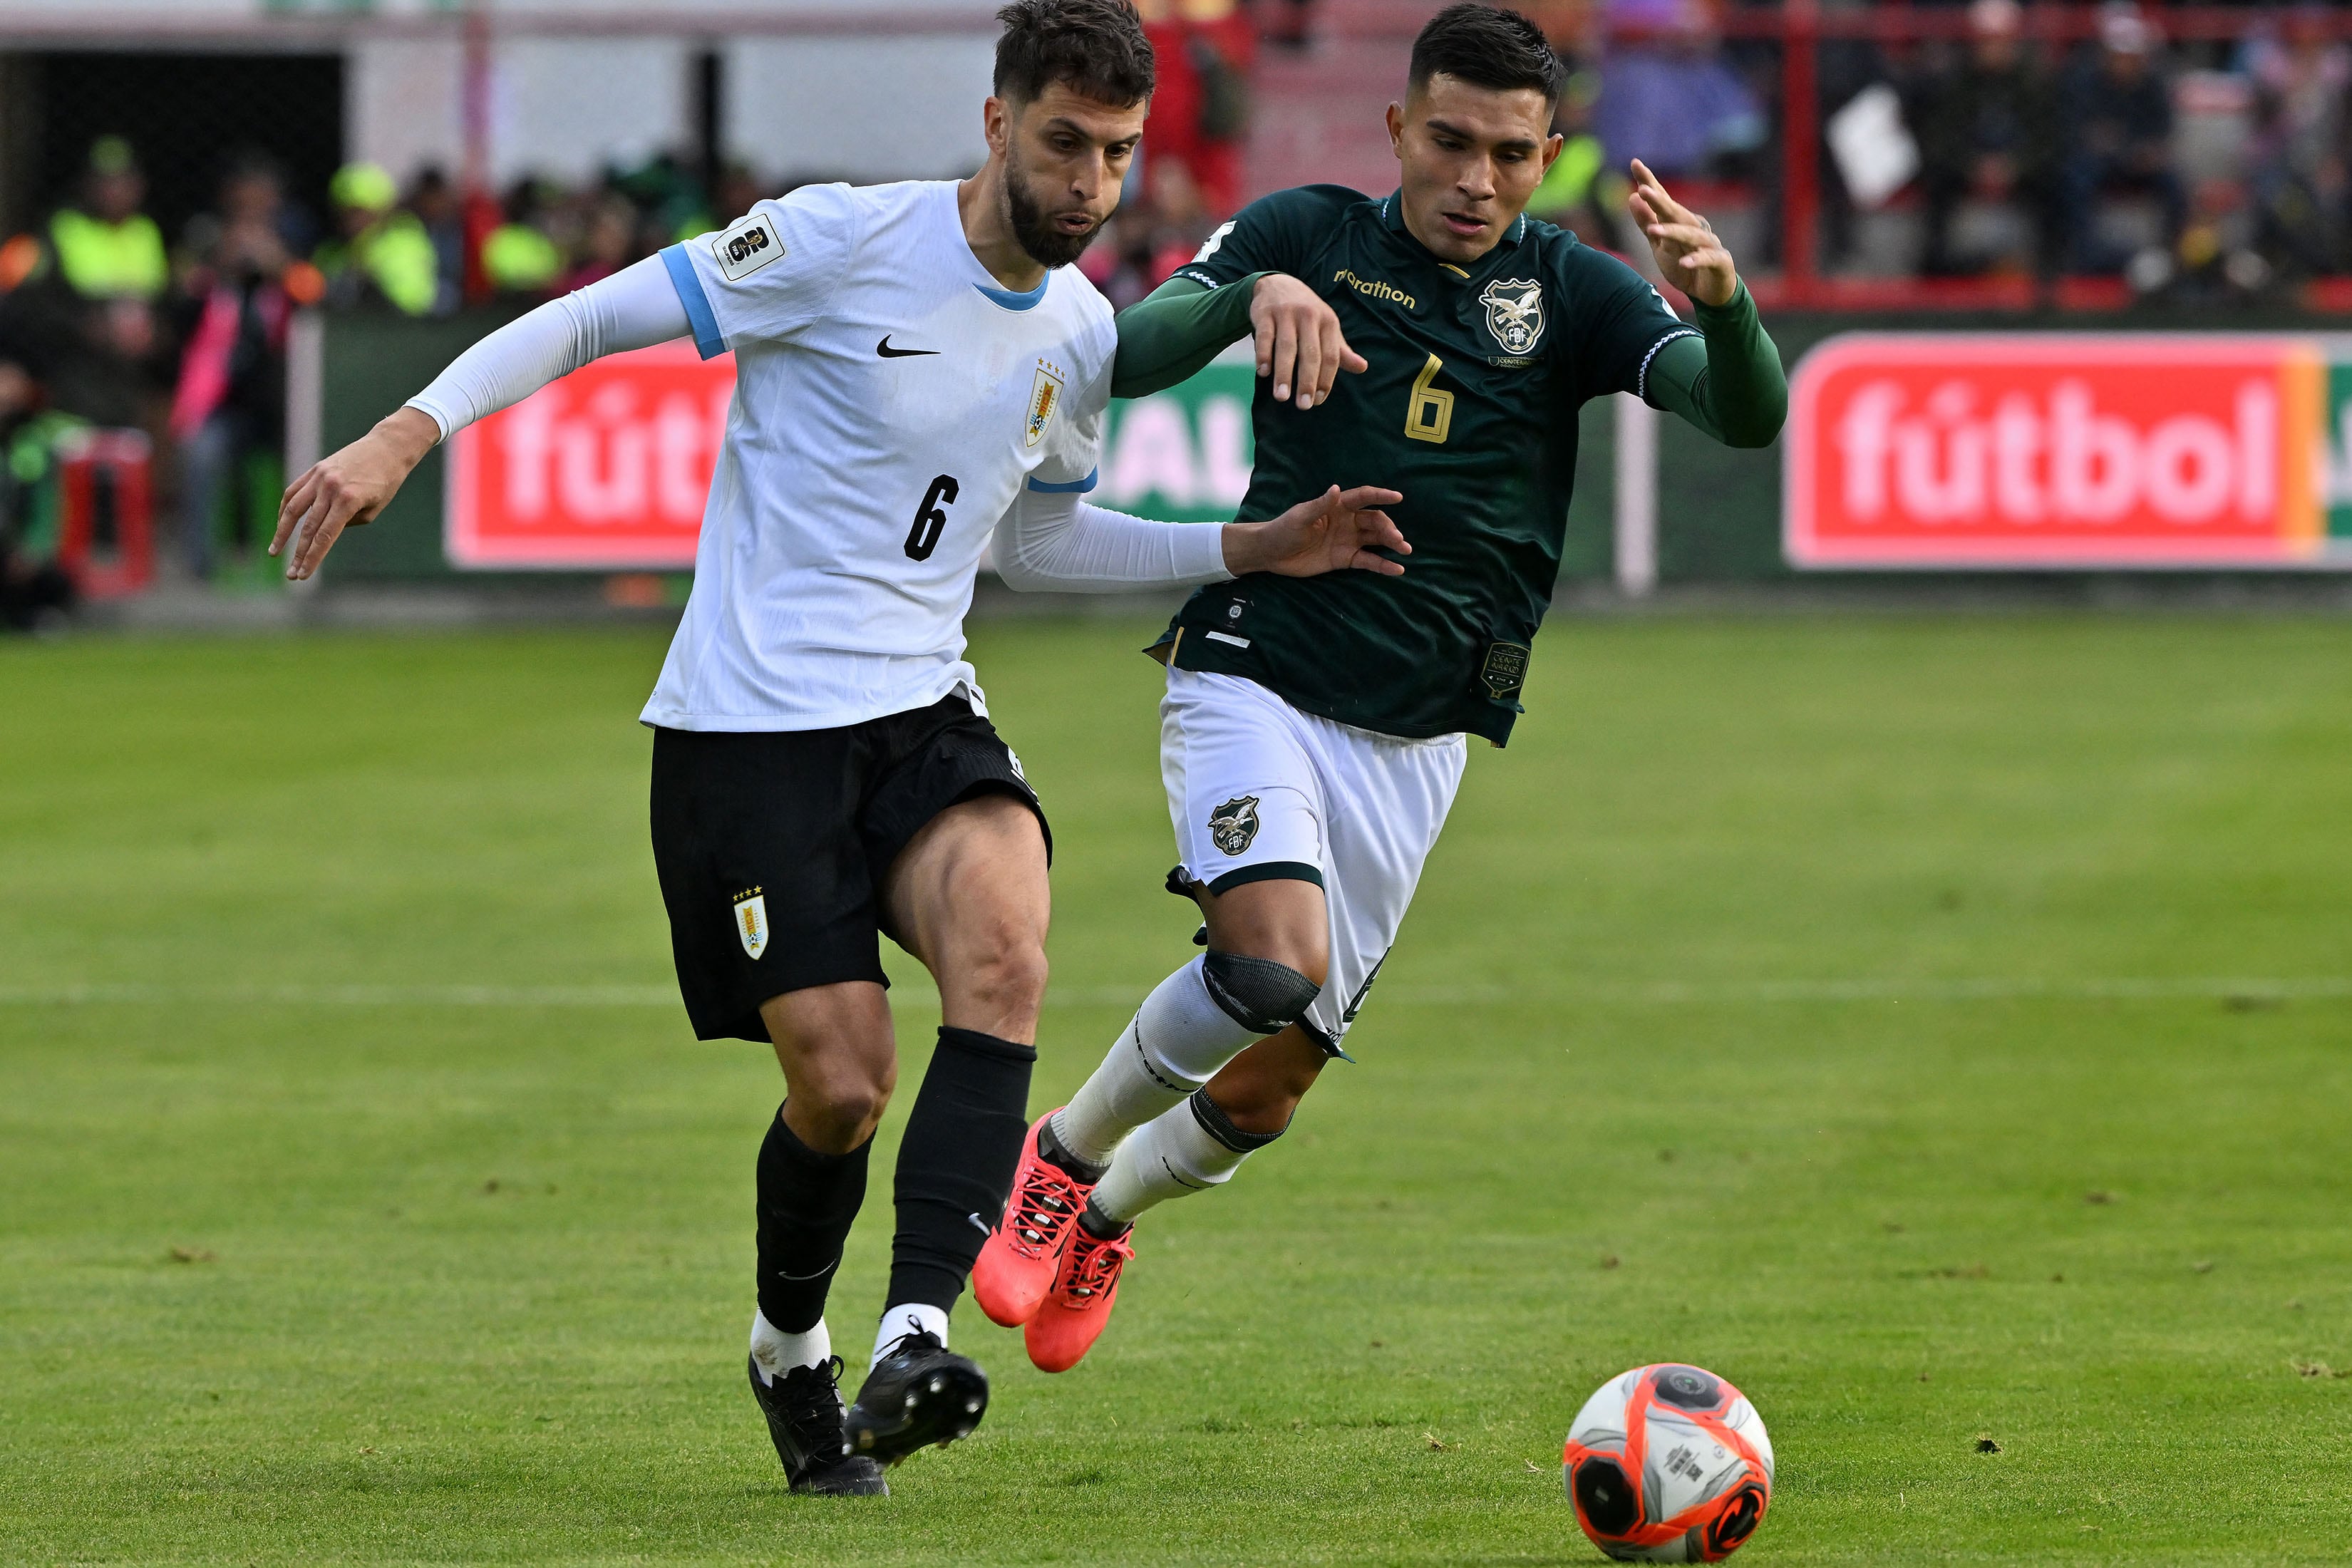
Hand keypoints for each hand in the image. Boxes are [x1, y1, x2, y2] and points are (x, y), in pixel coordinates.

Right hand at [270, 406, 439, 579]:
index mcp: (349, 500)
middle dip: (298, 553)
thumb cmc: (385, 482)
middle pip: (308, 527)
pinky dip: (285, 509)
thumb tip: (322, 533)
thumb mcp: (373, 509)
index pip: (325, 536)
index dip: (312, 558)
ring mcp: (320, 477)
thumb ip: (347, 523)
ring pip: (293, 509)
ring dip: (282, 533)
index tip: (302, 575)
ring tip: (275, 551)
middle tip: (291, 574)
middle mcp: (330, 488)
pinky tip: (281, 524)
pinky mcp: (315, 470)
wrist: (386, 447)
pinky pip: (294, 492)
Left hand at [1223, 484, 1408, 578]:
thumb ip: (1320, 505)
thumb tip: (1336, 489)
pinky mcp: (1345, 559)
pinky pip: (1368, 561)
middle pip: (1374, 521)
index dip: (1381, 495)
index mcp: (1337, 506)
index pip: (1363, 497)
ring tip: (1405, 550)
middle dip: (1389, 528)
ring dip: (1391, 544)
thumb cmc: (1283, 529)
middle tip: (1398, 539)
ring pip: (1375, 540)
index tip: (1398, 497)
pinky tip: (1397, 569)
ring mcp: (1348, 540)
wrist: (1272, 554)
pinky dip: (1382, 565)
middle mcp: (1347, 521)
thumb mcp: (1300, 517)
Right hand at [1251, 273, 1366, 410]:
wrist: (1279, 284)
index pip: (1330, 356)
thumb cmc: (1307, 314)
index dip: (1326, 379)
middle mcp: (1309, 316)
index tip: (1318, 401)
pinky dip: (1263, 355)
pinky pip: (1264, 337)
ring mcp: (1286, 313)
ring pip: (1286, 347)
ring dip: (1283, 374)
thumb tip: (1363, 368)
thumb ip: (1340, 351)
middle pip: (1310, 353)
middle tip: (1304, 406)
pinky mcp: (1265, 313)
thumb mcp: (1327, 328)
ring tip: (1281, 397)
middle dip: (1307, 381)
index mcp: (1328, 322)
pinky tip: (1262, 372)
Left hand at [1628, 159, 1738, 307]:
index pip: (1662, 199)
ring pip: (1691, 236)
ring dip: (1673, 232)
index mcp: (1678, 222)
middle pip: (1676, 213)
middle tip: (1643, 190)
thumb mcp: (1659, 246)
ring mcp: (1709, 244)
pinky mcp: (1720, 262)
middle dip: (1660, 202)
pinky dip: (1696, 260)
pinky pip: (1708, 259)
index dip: (1650, 181)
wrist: (1711, 292)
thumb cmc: (1684, 264)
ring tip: (1653, 231)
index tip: (1635, 163)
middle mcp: (1694, 228)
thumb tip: (1632, 196)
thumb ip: (1646, 223)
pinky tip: (1683, 263)